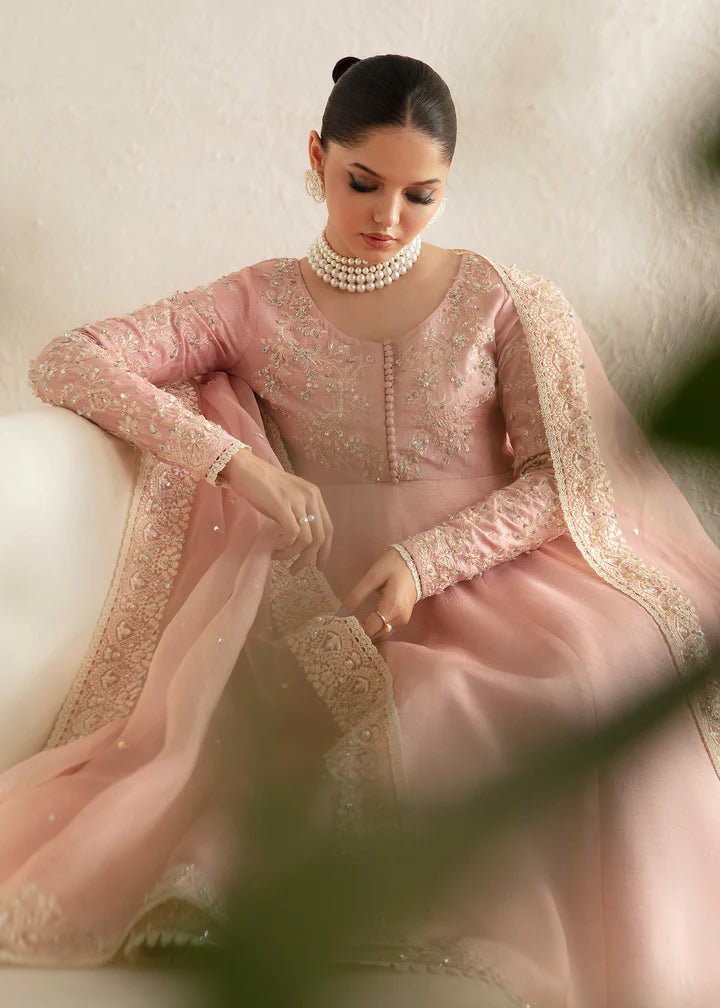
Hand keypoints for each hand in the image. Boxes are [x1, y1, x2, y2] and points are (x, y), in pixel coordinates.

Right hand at [224, 450, 332, 571]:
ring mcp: (297, 500)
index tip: (319, 565)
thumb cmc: (262, 485)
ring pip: (307, 539)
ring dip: (293, 555)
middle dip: (309, 558)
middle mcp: (311, 496)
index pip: (328, 528)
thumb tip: (300, 542)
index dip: (325, 550)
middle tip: (296, 570)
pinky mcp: (282, 505)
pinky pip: (292, 534)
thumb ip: (298, 515)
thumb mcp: (288, 499)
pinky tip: (274, 548)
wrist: (244, 468)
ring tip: (279, 558)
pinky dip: (285, 546)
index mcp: (314, 495)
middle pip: (320, 536)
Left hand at [339, 547, 418, 639]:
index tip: (343, 624)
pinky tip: (366, 620)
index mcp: (392, 607)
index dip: (356, 629)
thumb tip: (341, 612)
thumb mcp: (373, 576)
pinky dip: (376, 626)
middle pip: (376, 634)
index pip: (370, 629)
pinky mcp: (403, 619)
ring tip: (354, 623)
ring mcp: (403, 620)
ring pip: (381, 632)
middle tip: (345, 625)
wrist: (417, 562)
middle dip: (361, 632)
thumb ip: (357, 594)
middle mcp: (399, 618)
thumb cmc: (394, 565)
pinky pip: (386, 627)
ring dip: (368, 630)